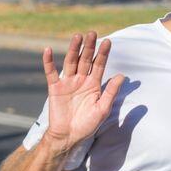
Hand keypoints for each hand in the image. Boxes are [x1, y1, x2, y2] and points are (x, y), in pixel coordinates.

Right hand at [41, 31, 124, 152]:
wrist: (69, 136)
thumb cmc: (87, 125)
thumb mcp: (103, 108)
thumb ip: (111, 92)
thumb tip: (122, 75)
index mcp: (94, 85)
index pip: (99, 65)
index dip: (103, 54)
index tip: (108, 41)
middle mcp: (81, 80)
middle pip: (85, 60)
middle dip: (89, 47)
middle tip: (92, 33)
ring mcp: (68, 83)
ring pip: (71, 62)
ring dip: (73, 49)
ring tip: (77, 36)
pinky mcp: (55, 88)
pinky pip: (51, 72)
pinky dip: (49, 61)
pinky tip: (48, 50)